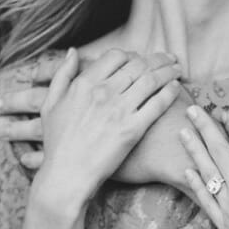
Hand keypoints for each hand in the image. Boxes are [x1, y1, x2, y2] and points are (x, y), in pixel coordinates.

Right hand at [36, 48, 182, 206]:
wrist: (67, 176)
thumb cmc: (57, 143)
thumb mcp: (51, 105)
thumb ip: (62, 75)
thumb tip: (74, 51)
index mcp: (84, 84)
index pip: (116, 56)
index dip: (132, 54)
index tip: (141, 59)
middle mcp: (103, 92)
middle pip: (138, 64)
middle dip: (157, 58)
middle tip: (170, 58)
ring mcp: (119, 110)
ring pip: (151, 79)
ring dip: (168, 70)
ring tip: (177, 68)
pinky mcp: (133, 129)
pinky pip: (157, 103)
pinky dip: (170, 91)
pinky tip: (176, 87)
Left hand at [179, 107, 228, 228]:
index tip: (223, 112)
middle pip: (219, 150)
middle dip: (205, 128)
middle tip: (192, 111)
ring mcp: (228, 204)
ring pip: (207, 171)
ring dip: (194, 150)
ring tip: (182, 133)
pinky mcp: (222, 222)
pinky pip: (205, 198)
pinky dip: (195, 183)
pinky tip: (187, 171)